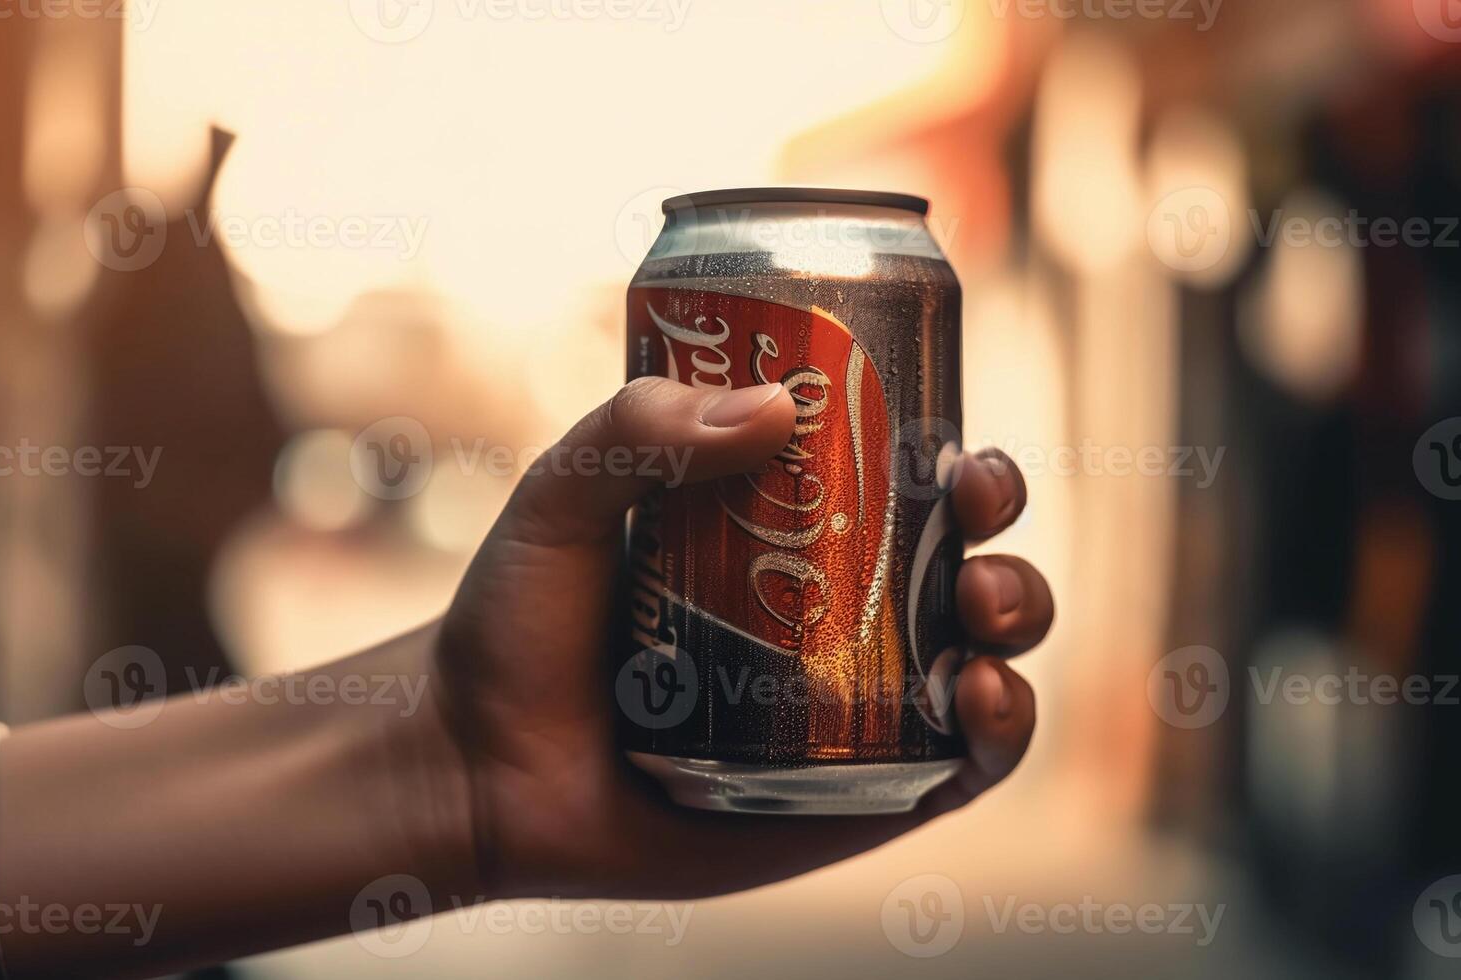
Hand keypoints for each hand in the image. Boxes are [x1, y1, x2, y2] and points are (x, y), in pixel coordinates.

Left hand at [435, 378, 1054, 899]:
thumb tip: (774, 406)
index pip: (905, 492)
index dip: (959, 465)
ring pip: (983, 658)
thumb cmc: (517, 624)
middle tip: (973, 512)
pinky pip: (962, 770)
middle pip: (963, 566)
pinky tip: (980, 698)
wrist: (475, 766)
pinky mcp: (855, 801)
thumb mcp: (564, 497)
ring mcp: (853, 715)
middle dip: (1001, 532)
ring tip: (979, 604)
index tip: (960, 449)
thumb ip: (637, 431)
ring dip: (1018, 615)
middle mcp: (837, 623)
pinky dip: (1002, 733)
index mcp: (789, 543)